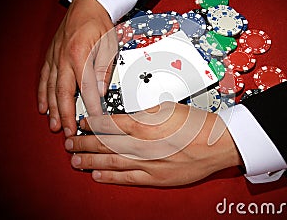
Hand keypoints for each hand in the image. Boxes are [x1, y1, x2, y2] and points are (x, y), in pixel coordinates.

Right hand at [38, 0, 116, 135]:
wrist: (87, 4)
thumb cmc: (100, 22)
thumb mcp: (109, 44)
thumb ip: (104, 69)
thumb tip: (102, 91)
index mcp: (80, 55)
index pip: (86, 88)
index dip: (91, 107)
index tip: (94, 121)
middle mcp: (64, 58)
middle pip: (63, 93)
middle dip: (65, 115)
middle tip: (68, 132)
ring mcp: (55, 57)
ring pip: (51, 88)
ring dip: (53, 109)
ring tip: (54, 125)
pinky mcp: (51, 56)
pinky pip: (45, 78)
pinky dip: (43, 94)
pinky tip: (43, 106)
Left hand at [64, 102, 242, 185]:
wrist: (216, 145)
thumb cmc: (195, 124)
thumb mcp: (167, 108)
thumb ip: (142, 114)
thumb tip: (125, 119)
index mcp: (144, 125)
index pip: (109, 124)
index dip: (92, 124)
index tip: (81, 123)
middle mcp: (142, 146)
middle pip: (105, 145)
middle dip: (84, 144)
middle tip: (69, 144)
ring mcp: (147, 164)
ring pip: (111, 162)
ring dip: (91, 161)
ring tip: (75, 160)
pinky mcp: (155, 178)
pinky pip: (127, 178)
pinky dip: (110, 177)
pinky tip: (97, 175)